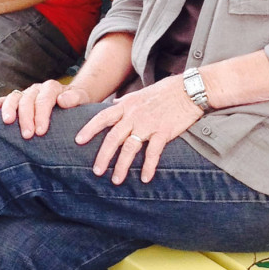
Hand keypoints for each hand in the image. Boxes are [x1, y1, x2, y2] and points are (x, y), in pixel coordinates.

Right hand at [0, 81, 93, 138]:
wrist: (71, 98)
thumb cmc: (76, 103)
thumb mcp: (82, 99)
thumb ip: (75, 99)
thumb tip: (62, 101)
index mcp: (52, 88)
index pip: (44, 99)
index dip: (41, 115)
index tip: (41, 131)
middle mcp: (37, 89)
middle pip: (28, 100)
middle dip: (26, 117)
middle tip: (27, 135)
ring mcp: (26, 93)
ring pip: (14, 97)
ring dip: (9, 109)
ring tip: (7, 123)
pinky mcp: (18, 98)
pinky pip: (6, 98)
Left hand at [74, 75, 203, 184]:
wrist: (189, 89)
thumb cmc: (166, 91)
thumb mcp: (141, 94)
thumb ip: (126, 102)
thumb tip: (114, 104)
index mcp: (127, 105)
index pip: (103, 117)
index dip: (89, 129)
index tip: (78, 140)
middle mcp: (134, 115)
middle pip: (113, 137)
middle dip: (103, 156)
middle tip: (96, 171)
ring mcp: (149, 124)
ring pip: (130, 148)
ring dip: (121, 166)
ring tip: (116, 180)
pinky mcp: (164, 132)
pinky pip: (153, 153)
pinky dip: (148, 167)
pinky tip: (145, 178)